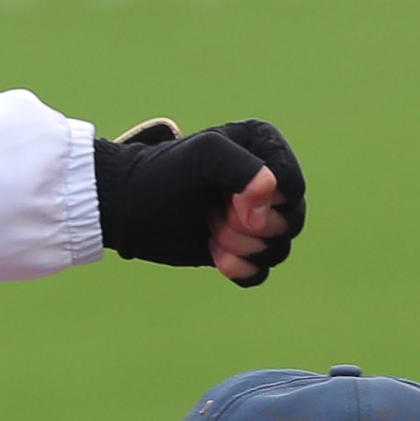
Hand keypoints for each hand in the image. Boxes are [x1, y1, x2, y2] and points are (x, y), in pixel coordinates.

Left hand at [95, 119, 306, 285]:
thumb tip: (268, 209)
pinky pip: (262, 272)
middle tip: (211, 212)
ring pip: (278, 249)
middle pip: (291, 222)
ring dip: (239, 246)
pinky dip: (238, 269)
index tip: (224, 196)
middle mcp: (269, 183)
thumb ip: (244, 169)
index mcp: (266, 149)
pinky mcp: (243, 249)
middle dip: (248, 226)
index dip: (264, 201)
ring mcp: (258, 218)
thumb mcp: (203, 156)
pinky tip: (213, 254)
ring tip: (208, 228)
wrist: (126, 208)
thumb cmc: (163, 174)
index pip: (293, 186)